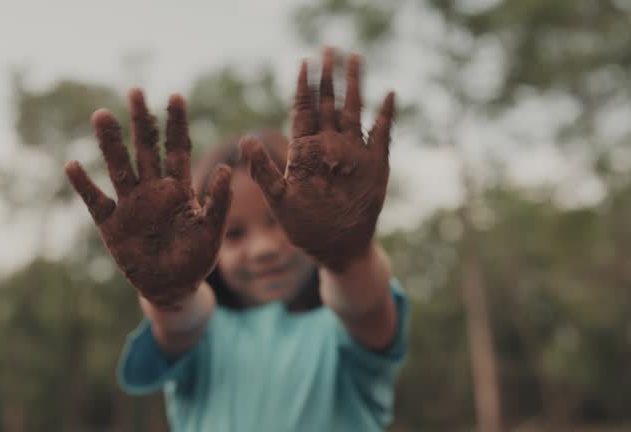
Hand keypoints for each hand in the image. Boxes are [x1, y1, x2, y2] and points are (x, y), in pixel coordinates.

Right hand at [65, 89, 231, 307]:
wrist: (173, 288)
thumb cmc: (196, 258)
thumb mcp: (212, 231)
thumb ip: (218, 202)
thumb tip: (226, 169)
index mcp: (178, 189)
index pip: (176, 148)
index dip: (176, 123)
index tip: (176, 96)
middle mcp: (152, 190)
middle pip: (145, 149)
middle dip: (141, 121)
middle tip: (135, 91)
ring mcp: (130, 205)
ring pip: (118, 167)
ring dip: (110, 142)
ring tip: (102, 115)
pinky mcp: (111, 225)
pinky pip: (95, 201)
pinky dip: (84, 185)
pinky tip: (72, 165)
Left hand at [240, 48, 394, 272]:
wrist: (337, 248)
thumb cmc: (304, 227)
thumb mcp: (278, 200)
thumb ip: (263, 171)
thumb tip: (243, 140)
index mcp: (306, 151)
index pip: (304, 111)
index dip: (304, 87)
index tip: (303, 63)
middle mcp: (330, 146)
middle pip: (329, 103)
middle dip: (329, 76)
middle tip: (329, 48)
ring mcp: (353, 154)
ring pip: (354, 111)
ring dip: (355, 86)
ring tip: (355, 58)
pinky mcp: (374, 165)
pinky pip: (382, 135)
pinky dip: (386, 115)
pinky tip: (389, 95)